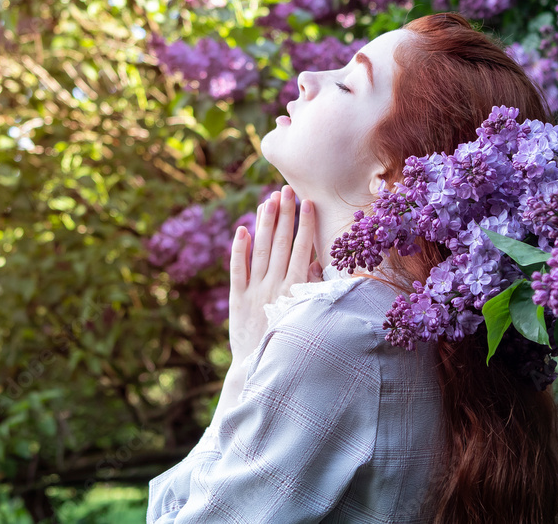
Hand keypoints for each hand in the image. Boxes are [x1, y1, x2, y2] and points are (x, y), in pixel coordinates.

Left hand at [228, 185, 320, 363]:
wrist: (262, 367)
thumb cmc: (291, 340)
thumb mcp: (308, 313)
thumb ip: (313, 286)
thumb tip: (319, 261)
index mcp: (297, 289)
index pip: (303, 249)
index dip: (305, 224)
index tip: (308, 203)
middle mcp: (276, 286)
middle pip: (282, 243)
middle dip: (285, 214)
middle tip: (286, 189)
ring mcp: (255, 291)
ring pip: (261, 250)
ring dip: (265, 223)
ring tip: (269, 199)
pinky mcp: (237, 299)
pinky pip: (238, 269)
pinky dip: (239, 249)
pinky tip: (242, 229)